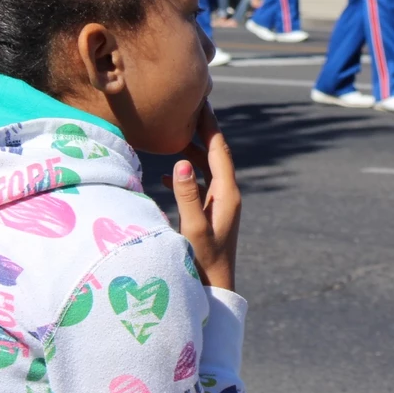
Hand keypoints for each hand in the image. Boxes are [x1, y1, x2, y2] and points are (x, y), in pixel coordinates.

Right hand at [164, 104, 240, 291]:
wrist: (214, 291)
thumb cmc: (204, 264)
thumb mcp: (193, 229)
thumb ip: (187, 197)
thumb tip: (181, 162)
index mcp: (228, 194)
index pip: (218, 151)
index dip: (209, 125)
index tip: (201, 101)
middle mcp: (226, 195)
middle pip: (213, 155)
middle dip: (201, 131)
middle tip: (188, 106)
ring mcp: (218, 205)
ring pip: (204, 169)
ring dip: (190, 151)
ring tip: (174, 131)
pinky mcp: (209, 216)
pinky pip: (198, 187)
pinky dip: (184, 176)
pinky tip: (165, 174)